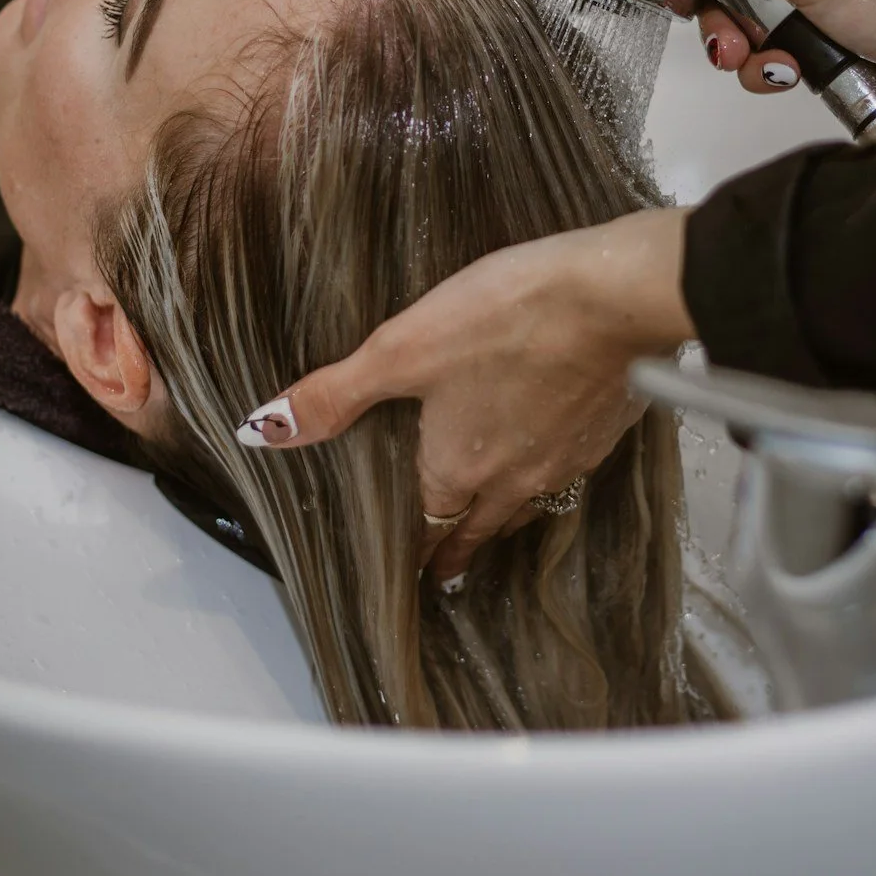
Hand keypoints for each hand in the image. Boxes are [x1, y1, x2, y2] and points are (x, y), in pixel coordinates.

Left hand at [232, 208, 695, 579]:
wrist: (614, 299)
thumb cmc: (506, 318)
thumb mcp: (402, 348)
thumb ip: (334, 394)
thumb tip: (262, 431)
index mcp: (456, 468)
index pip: (430, 528)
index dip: (419, 554)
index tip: (416, 576)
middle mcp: (512, 479)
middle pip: (480, 527)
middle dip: (460, 548)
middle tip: (449, 570)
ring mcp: (565, 459)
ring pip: (528, 504)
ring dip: (506, 517)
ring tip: (496, 522)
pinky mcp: (604, 432)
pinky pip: (570, 470)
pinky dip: (552, 472)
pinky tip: (554, 450)